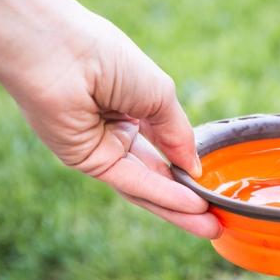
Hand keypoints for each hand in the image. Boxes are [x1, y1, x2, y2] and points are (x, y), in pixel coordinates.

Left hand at [12, 13, 219, 237]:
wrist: (62, 54)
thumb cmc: (109, 59)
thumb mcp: (160, 94)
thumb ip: (179, 134)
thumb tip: (195, 168)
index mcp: (133, 103)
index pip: (165, 141)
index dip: (187, 164)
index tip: (212, 185)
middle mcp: (116, 127)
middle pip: (156, 170)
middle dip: (187, 197)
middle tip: (217, 220)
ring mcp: (100, 146)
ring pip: (144, 183)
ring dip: (177, 206)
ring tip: (211, 225)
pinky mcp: (85, 161)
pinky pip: (129, 180)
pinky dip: (160, 193)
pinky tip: (189, 205)